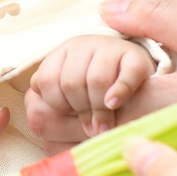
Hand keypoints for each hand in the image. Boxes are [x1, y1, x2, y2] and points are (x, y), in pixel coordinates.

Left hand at [25, 35, 153, 141]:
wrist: (138, 85)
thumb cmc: (93, 100)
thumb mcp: (66, 104)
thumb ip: (49, 114)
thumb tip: (38, 123)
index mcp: (59, 55)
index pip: (45, 81)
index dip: (54, 106)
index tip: (67, 120)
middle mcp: (81, 46)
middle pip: (70, 83)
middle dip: (79, 111)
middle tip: (88, 129)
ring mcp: (109, 48)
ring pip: (96, 80)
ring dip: (99, 109)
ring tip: (104, 127)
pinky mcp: (135, 58)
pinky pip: (125, 76)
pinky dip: (119, 92)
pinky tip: (114, 105)